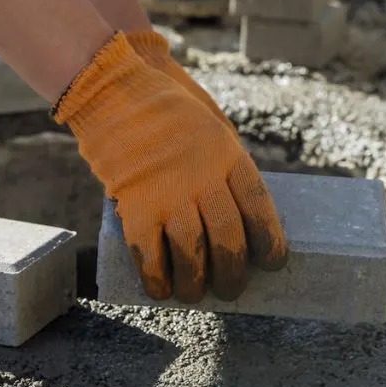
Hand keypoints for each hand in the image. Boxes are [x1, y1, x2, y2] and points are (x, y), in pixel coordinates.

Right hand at [53, 32, 286, 302]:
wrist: (113, 92)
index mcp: (226, 154)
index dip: (270, 241)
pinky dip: (156, 278)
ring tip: (195, 294)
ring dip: (196, 283)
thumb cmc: (165, 109)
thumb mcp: (212, 126)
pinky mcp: (135, 204)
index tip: (272, 261)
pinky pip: (149, 253)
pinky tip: (161, 290)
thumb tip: (237, 216)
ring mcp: (167, 192)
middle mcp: (202, 177)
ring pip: (192, 253)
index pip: (259, 208)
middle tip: (231, 288)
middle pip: (228, 237)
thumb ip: (224, 166)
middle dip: (233, 272)